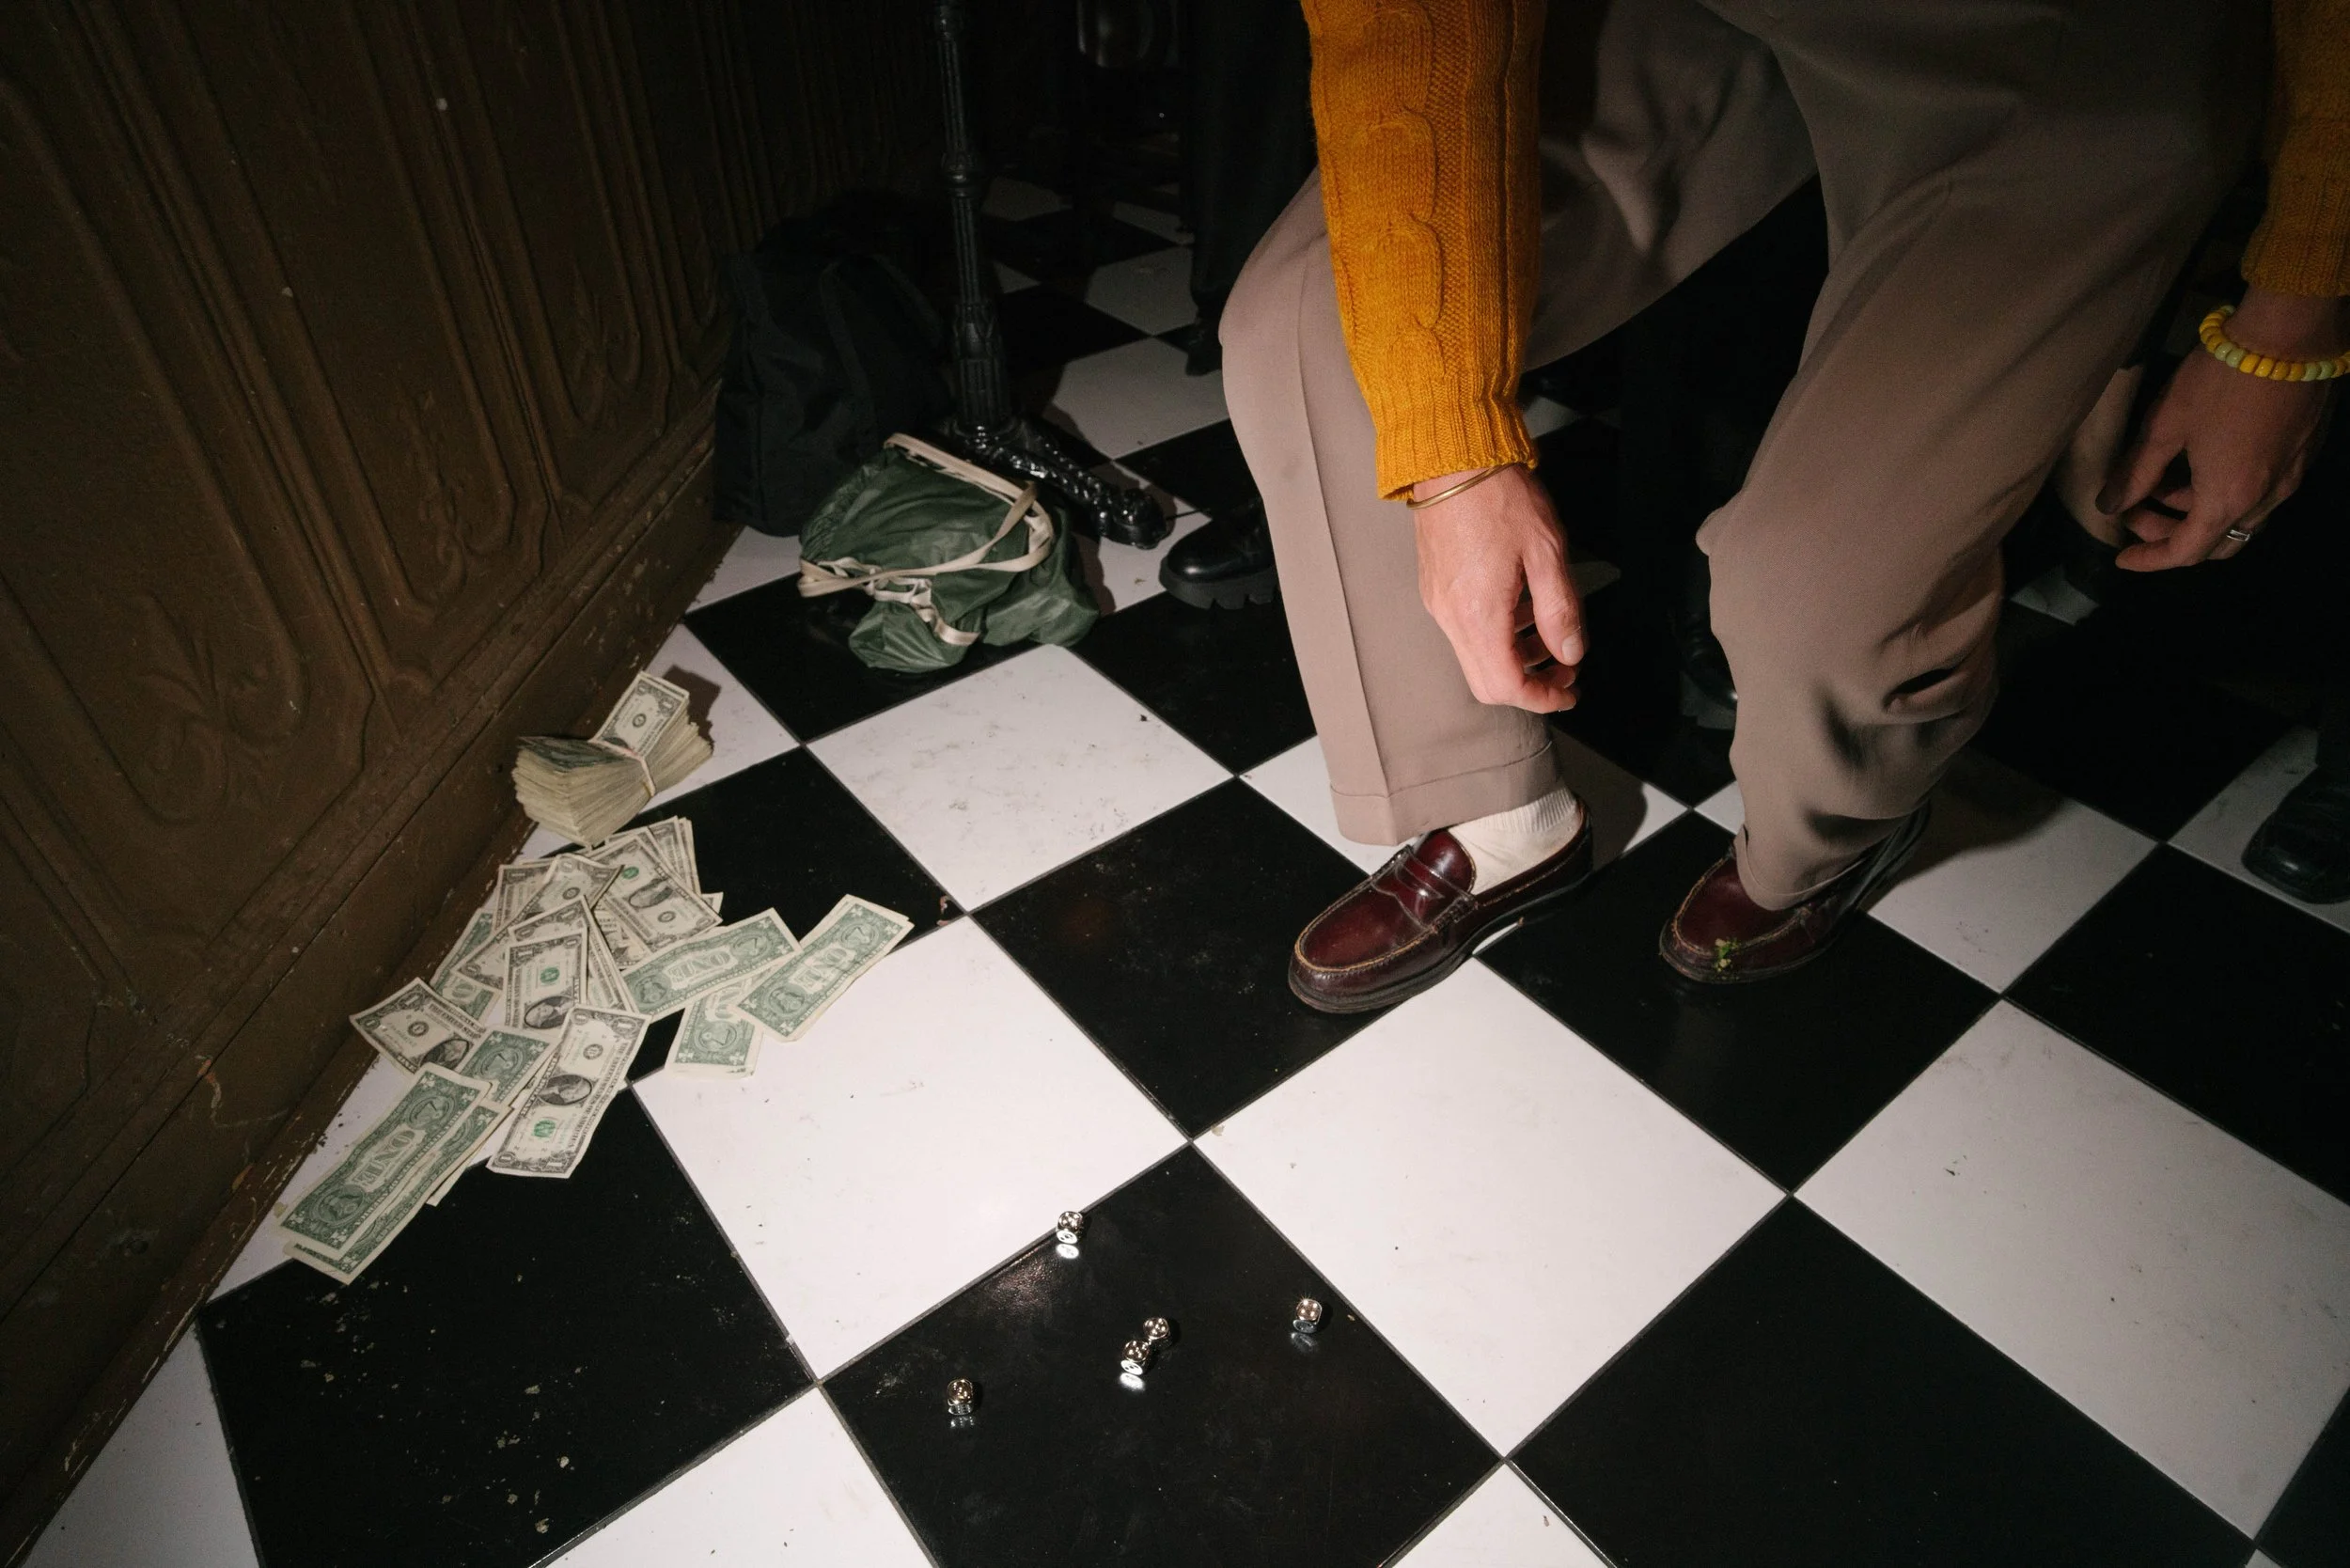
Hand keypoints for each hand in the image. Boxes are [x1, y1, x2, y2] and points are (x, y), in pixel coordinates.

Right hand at [1411, 464, 1583, 711]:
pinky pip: (1465, 633)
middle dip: (1530, 686)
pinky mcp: (1435, 590)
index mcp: (1480, 614)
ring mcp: (1439, 605)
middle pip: (1487, 684)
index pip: (1508, 685)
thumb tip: (1570, 653)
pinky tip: (1521, 608)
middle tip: (1565, 670)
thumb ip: (1560, 611)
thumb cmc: (1501, 498)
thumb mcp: (1547, 553)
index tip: (1570, 692)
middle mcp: (1452, 618)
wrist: (1453, 460)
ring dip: (1514, 661)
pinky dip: (1496, 637)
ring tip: (1548, 635)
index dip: (1544, 698)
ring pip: (1476, 659)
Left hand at [2098, 287, 2341, 569]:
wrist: (2291, 334)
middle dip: (2171, 535)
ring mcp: (2291, 477)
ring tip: (2162, 483)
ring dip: (2198, 511)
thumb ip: (2136, 472)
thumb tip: (2109, 505)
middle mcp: (2266, 499)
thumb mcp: (2164, 426)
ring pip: (2241, 517)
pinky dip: (2227, 492)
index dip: (2150, 560)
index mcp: (2228, 499)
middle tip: (2136, 512)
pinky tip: (2202, 464)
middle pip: (2217, 542)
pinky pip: (2262, 491)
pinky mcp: (2304, 453)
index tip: (2121, 557)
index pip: (2185, 552)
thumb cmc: (2219, 380)